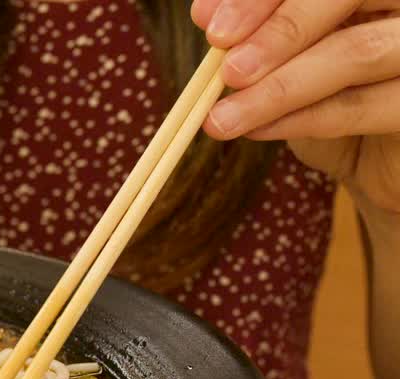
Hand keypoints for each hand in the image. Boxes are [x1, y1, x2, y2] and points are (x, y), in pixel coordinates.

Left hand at [192, 0, 399, 213]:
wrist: (375, 162)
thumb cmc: (332, 97)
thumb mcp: (288, 57)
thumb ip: (255, 30)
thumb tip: (205, 13)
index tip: (211, 26)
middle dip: (280, 30)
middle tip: (228, 68)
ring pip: (356, 53)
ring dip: (279, 87)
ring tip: (223, 117)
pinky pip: (362, 107)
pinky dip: (301, 119)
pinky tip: (257, 130)